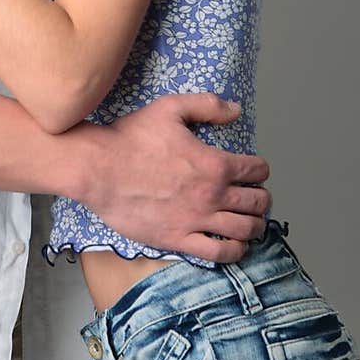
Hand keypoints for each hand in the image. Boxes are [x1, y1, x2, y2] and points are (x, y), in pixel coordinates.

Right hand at [81, 93, 270, 263]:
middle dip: (262, 199)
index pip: (256, 170)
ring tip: (252, 222)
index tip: (255, 171)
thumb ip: (208, 105)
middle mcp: (211, 195)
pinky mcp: (177, 240)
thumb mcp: (170, 108)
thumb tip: (236, 110)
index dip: (261, 169)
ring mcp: (196, 221)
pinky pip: (218, 253)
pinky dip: (234, 251)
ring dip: (255, 226)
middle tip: (256, 197)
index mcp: (214, 164)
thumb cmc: (131, 138)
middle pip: (256, 203)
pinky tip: (234, 245)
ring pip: (244, 230)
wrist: (98, 168)